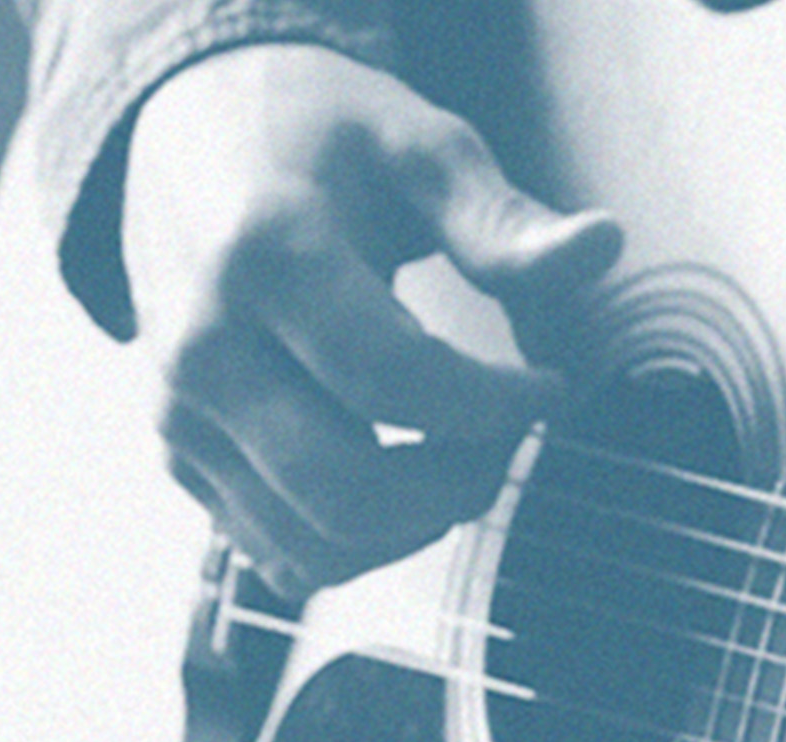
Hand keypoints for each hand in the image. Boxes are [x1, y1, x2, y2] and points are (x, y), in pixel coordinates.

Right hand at [124, 43, 623, 596]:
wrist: (187, 142)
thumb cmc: (323, 141)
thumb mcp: (419, 148)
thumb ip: (503, 219)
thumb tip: (605, 244)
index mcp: (264, 255)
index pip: (395, 380)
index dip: (495, 404)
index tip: (549, 387)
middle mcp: (202, 348)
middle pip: (347, 488)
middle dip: (460, 484)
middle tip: (509, 436)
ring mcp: (180, 414)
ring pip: (315, 547)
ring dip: (418, 527)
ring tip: (461, 455)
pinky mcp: (179, 458)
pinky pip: (281, 555)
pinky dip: (363, 545)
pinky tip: (403, 475)